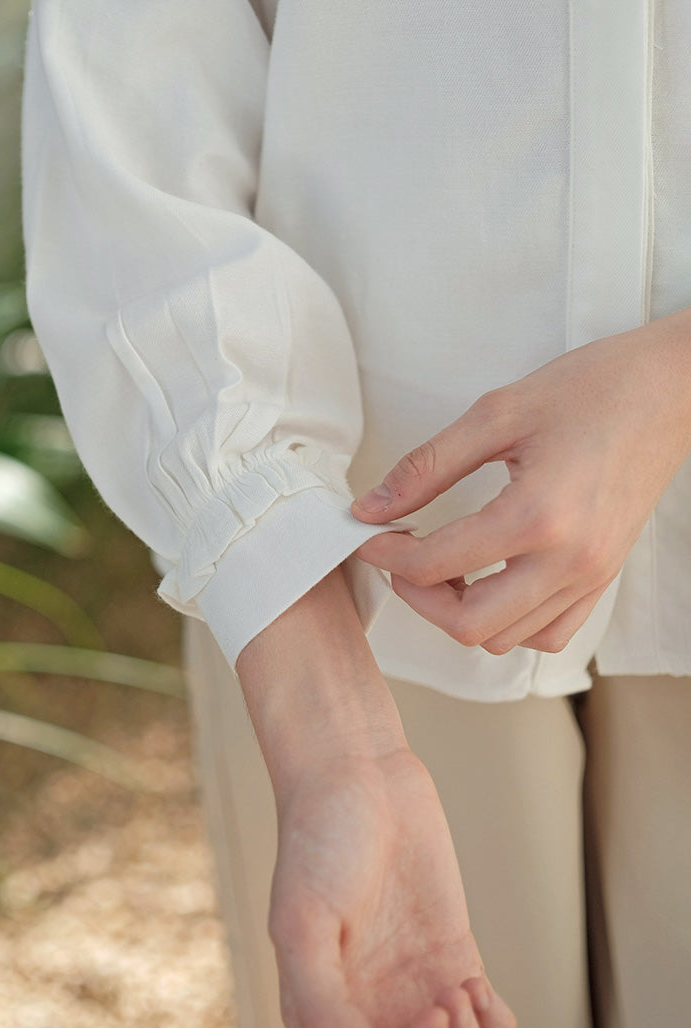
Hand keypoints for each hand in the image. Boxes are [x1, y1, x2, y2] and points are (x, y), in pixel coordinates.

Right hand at [236, 566, 515, 1027]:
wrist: (359, 776)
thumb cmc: (318, 839)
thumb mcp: (301, 922)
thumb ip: (324, 1008)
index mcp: (318, 1021)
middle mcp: (367, 1018)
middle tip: (437, 1015)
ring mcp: (414, 994)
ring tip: (455, 995)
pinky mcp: (455, 963)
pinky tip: (475, 984)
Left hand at [349, 309, 690, 654]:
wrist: (672, 389)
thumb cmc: (593, 389)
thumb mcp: (495, 414)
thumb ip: (426, 467)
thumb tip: (371, 507)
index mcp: (538, 515)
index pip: (436, 563)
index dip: (385, 552)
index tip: (367, 533)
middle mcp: (569, 560)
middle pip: (468, 624)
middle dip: (417, 595)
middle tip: (399, 555)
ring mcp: (591, 576)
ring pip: (505, 638)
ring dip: (458, 612)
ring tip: (440, 565)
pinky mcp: (603, 578)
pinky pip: (546, 633)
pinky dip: (506, 622)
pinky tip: (487, 581)